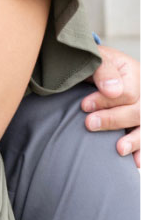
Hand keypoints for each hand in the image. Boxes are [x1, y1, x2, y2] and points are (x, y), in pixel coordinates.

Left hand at [81, 45, 139, 166]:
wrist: (93, 69)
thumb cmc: (92, 63)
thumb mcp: (95, 58)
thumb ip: (103, 69)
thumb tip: (112, 90)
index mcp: (133, 72)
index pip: (127, 92)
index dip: (105, 101)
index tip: (84, 106)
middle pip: (138, 111)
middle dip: (114, 120)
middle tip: (90, 124)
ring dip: (134, 140)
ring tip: (119, 149)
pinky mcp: (139, 122)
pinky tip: (136, 162)